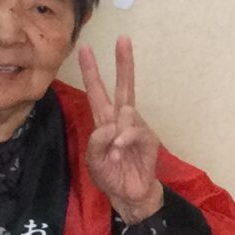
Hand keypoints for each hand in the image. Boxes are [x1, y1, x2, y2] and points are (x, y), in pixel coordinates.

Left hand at [79, 36, 164, 223]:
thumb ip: (96, 141)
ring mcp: (137, 127)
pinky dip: (124, 139)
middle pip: (124, 86)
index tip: (85, 48)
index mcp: (104, 120)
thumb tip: (111, 127)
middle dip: (123, 62)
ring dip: (116, 132)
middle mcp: (121, 119)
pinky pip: (134, 130)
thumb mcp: (93, 160)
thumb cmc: (111, 175)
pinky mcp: (149, 139)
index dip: (91, 70)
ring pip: (126, 112)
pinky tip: (119, 149)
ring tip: (114, 152)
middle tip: (123, 39)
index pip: (97, 91)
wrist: (129, 195)